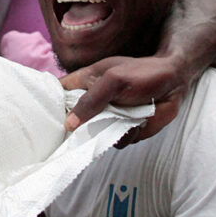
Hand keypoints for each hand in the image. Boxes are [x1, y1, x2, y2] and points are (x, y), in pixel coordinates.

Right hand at [59, 54, 189, 144]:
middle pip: (72, 122)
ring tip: (123, 117)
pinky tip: (138, 122)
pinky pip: (117, 142)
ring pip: (94, 137)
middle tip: (81, 129)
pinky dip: (128, 135)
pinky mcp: (125, 131)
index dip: (48, 106)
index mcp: (84, 83)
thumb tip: (69, 124)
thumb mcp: (113, 81)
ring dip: (107, 132)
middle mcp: (93, 103)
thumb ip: (90, 100)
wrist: (174, 82)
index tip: (40, 120)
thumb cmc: (142, 73)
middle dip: (75, 130)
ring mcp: (108, 118)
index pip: (57, 94)